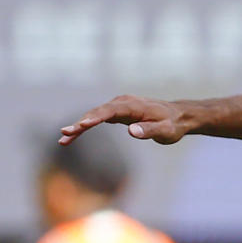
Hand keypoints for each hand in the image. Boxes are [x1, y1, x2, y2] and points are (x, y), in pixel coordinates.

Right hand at [60, 95, 188, 145]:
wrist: (177, 117)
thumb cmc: (172, 125)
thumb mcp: (165, 131)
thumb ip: (149, 131)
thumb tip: (131, 131)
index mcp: (133, 106)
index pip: (110, 111)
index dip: (95, 117)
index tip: (82, 125)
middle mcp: (122, 103)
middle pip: (97, 112)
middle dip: (81, 123)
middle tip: (66, 134)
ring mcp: (118, 106)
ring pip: (94, 115)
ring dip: (78, 126)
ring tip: (64, 139)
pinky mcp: (116, 113)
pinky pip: (97, 118)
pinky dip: (85, 126)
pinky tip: (72, 136)